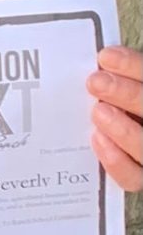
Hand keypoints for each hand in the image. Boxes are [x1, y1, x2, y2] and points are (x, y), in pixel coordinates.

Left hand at [88, 43, 141, 192]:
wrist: (119, 149)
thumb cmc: (118, 108)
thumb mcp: (122, 87)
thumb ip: (119, 76)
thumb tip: (100, 61)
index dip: (134, 67)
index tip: (106, 57)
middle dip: (127, 94)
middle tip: (96, 82)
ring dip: (123, 129)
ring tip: (98, 111)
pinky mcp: (140, 177)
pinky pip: (133, 177)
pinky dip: (116, 161)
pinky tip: (97, 139)